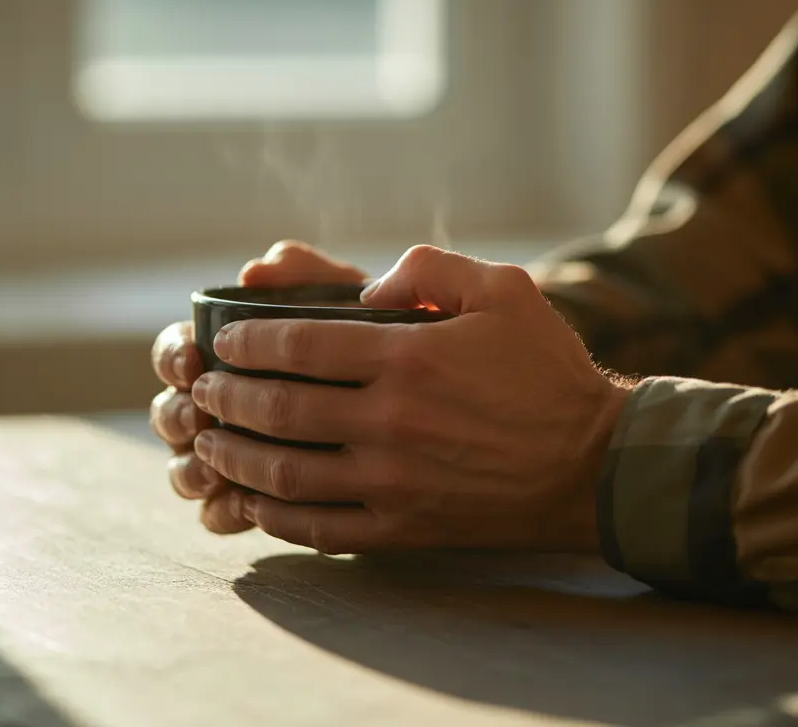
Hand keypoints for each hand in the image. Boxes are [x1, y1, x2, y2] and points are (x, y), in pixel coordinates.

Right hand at [149, 240, 366, 533]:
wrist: (435, 397)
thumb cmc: (381, 337)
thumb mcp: (351, 300)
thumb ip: (308, 274)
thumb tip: (255, 272)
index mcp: (228, 354)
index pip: (177, 352)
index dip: (174, 357)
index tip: (193, 358)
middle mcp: (221, 407)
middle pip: (170, 415)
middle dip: (176, 416)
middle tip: (198, 417)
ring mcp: (236, 457)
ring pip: (186, 471)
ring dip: (190, 470)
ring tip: (214, 468)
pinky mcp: (258, 502)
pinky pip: (221, 516)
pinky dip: (224, 512)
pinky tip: (245, 506)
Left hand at [189, 245, 631, 552]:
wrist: (595, 465)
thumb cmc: (546, 371)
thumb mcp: (503, 288)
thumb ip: (428, 268)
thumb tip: (367, 287)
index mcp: (407, 357)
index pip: (297, 345)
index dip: (247, 342)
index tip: (222, 342)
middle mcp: (390, 421)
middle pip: (277, 409)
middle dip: (225, 397)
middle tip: (202, 389)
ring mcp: (393, 482)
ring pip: (285, 472)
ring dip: (234, 456)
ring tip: (207, 442)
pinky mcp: (403, 528)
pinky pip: (319, 529)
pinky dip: (274, 515)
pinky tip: (252, 499)